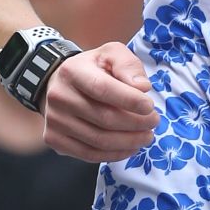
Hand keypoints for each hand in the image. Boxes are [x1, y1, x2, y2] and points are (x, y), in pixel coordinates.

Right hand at [43, 43, 158, 162]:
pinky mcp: (55, 139)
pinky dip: (115, 154)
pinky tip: (130, 147)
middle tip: (154, 122)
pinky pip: (89, 154)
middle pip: (104, 118)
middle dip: (136, 123)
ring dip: (129, 142)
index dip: (129, 100)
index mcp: (72, 71)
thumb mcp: (111, 54)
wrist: (58, 84)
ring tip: (147, 136)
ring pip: (99, 140)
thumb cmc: (91, 69)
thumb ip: (128, 65)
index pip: (102, 89)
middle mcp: (59, 97)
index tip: (150, 106)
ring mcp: (55, 120)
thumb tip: (142, 88)